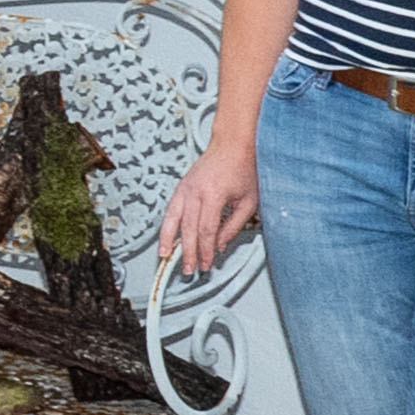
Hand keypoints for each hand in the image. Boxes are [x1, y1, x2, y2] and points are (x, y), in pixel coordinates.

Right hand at [158, 149, 258, 276]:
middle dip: (189, 252)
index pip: (207, 230)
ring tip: (165, 257)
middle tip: (190, 269)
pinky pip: (171, 210)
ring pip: (174, 220)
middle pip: (189, 228)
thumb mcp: (249, 201)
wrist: (233, 144)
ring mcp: (185, 188)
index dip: (206, 250)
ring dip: (170, 241)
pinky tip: (165, 238)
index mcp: (214, 195)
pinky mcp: (181, 187)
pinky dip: (166, 226)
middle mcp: (195, 191)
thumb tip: (221, 245)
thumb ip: (233, 225)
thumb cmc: (244, 168)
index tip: (207, 264)